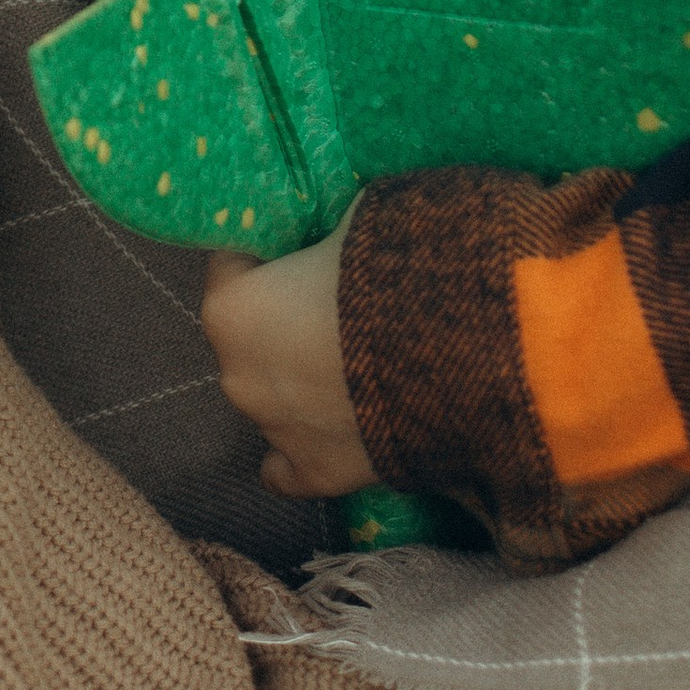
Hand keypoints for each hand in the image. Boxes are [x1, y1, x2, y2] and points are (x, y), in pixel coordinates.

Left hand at [200, 215, 374, 499]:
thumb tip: (333, 230)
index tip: (304, 244)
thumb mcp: (354, 216)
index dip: (271, 249)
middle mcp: (237, 375)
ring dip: (299, 379)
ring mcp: (275, 431)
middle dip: (284, 319)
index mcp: (231, 309)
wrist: (458, 352)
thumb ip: (326, 230)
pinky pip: (287, 467)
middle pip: (250, 335)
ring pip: (271, 395)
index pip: (233, 262)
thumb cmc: (394, 270)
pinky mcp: (316, 473)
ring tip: (357, 362)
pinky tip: (327, 431)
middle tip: (339, 303)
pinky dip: (302, 446)